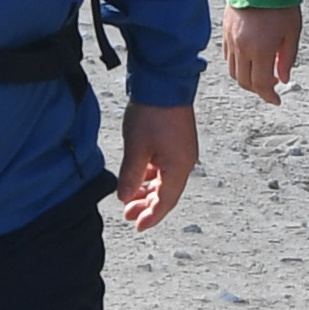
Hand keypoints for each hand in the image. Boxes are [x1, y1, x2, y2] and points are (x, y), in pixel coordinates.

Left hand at [115, 102, 197, 228]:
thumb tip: (124, 197)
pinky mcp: (176, 141)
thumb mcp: (136, 149)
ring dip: (148, 190)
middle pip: (167, 193)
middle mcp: (184, 162)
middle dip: (147, 205)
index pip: (166, 202)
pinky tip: (138, 176)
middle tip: (128, 214)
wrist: (163, 82)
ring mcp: (181, 151)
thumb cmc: (152, 114)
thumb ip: (130, 176)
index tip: (138, 226)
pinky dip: (151, 176)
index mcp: (178, 168)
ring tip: (129, 198)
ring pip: (165, 180)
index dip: (152, 216)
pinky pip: (164, 167)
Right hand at [222, 4, 301, 102]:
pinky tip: (249, 59)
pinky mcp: (225, 31)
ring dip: (246, 78)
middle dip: (258, 89)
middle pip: (244, 81)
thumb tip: (284, 78)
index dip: (269, 96)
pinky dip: (237, 64)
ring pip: (233, 71)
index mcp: (261, 50)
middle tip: (271, 86)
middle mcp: (242, 48)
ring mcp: (231, 40)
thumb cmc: (280, 4)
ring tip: (260, 72)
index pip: (261, 84)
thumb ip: (287, 59)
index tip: (276, 100)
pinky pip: (227, 56)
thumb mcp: (292, 33)